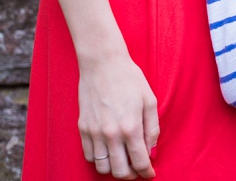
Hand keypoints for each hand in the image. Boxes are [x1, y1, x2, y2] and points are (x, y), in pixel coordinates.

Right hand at [77, 53, 158, 179]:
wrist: (102, 64)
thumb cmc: (130, 80)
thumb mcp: (150, 102)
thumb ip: (152, 129)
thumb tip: (151, 149)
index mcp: (131, 128)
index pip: (139, 162)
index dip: (146, 172)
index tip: (150, 174)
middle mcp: (110, 134)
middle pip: (119, 171)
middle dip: (131, 175)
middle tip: (137, 170)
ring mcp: (94, 132)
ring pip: (102, 167)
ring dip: (114, 169)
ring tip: (123, 162)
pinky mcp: (82, 128)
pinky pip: (89, 155)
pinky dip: (99, 159)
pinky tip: (109, 152)